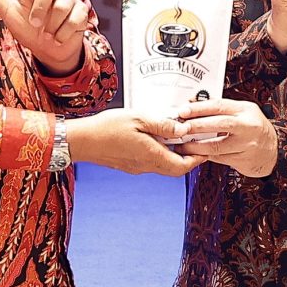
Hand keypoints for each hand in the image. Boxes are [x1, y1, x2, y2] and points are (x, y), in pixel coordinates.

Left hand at [0, 0, 89, 75]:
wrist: (50, 53)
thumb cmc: (29, 31)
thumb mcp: (9, 14)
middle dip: (39, 10)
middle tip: (36, 26)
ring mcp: (69, 0)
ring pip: (61, 7)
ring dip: (52, 27)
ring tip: (49, 32)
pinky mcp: (81, 12)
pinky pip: (73, 20)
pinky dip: (63, 34)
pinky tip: (60, 36)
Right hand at [64, 110, 200, 176]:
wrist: (82, 140)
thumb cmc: (107, 128)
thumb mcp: (139, 118)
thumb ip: (163, 124)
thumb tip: (184, 129)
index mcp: (151, 155)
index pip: (182, 166)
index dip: (197, 159)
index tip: (204, 148)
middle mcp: (146, 165)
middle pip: (175, 168)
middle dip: (188, 157)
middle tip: (193, 141)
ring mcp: (137, 167)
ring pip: (163, 165)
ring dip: (173, 153)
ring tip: (175, 134)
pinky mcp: (129, 164)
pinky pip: (151, 161)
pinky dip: (160, 152)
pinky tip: (155, 137)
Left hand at [174, 97, 279, 177]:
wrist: (274, 150)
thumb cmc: (253, 128)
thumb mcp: (243, 112)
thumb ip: (221, 110)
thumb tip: (192, 104)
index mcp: (246, 110)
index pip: (220, 105)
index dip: (199, 108)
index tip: (182, 111)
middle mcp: (248, 126)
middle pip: (219, 124)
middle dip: (196, 126)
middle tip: (180, 128)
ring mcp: (247, 144)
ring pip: (216, 145)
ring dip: (195, 146)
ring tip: (182, 145)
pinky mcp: (243, 160)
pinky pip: (219, 158)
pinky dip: (204, 155)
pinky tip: (195, 154)